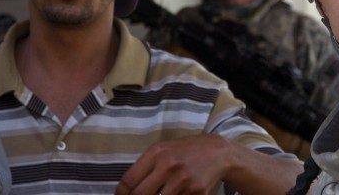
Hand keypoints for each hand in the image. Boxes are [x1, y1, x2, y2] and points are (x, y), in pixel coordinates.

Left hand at [115, 134, 231, 194]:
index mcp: (157, 152)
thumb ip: (146, 166)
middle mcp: (169, 165)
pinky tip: (177, 192)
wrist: (217, 152)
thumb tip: (126, 189)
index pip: (129, 180)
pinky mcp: (196, 192)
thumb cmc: (186, 151)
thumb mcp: (164, 149)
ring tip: (161, 192)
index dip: (121, 194)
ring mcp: (183, 180)